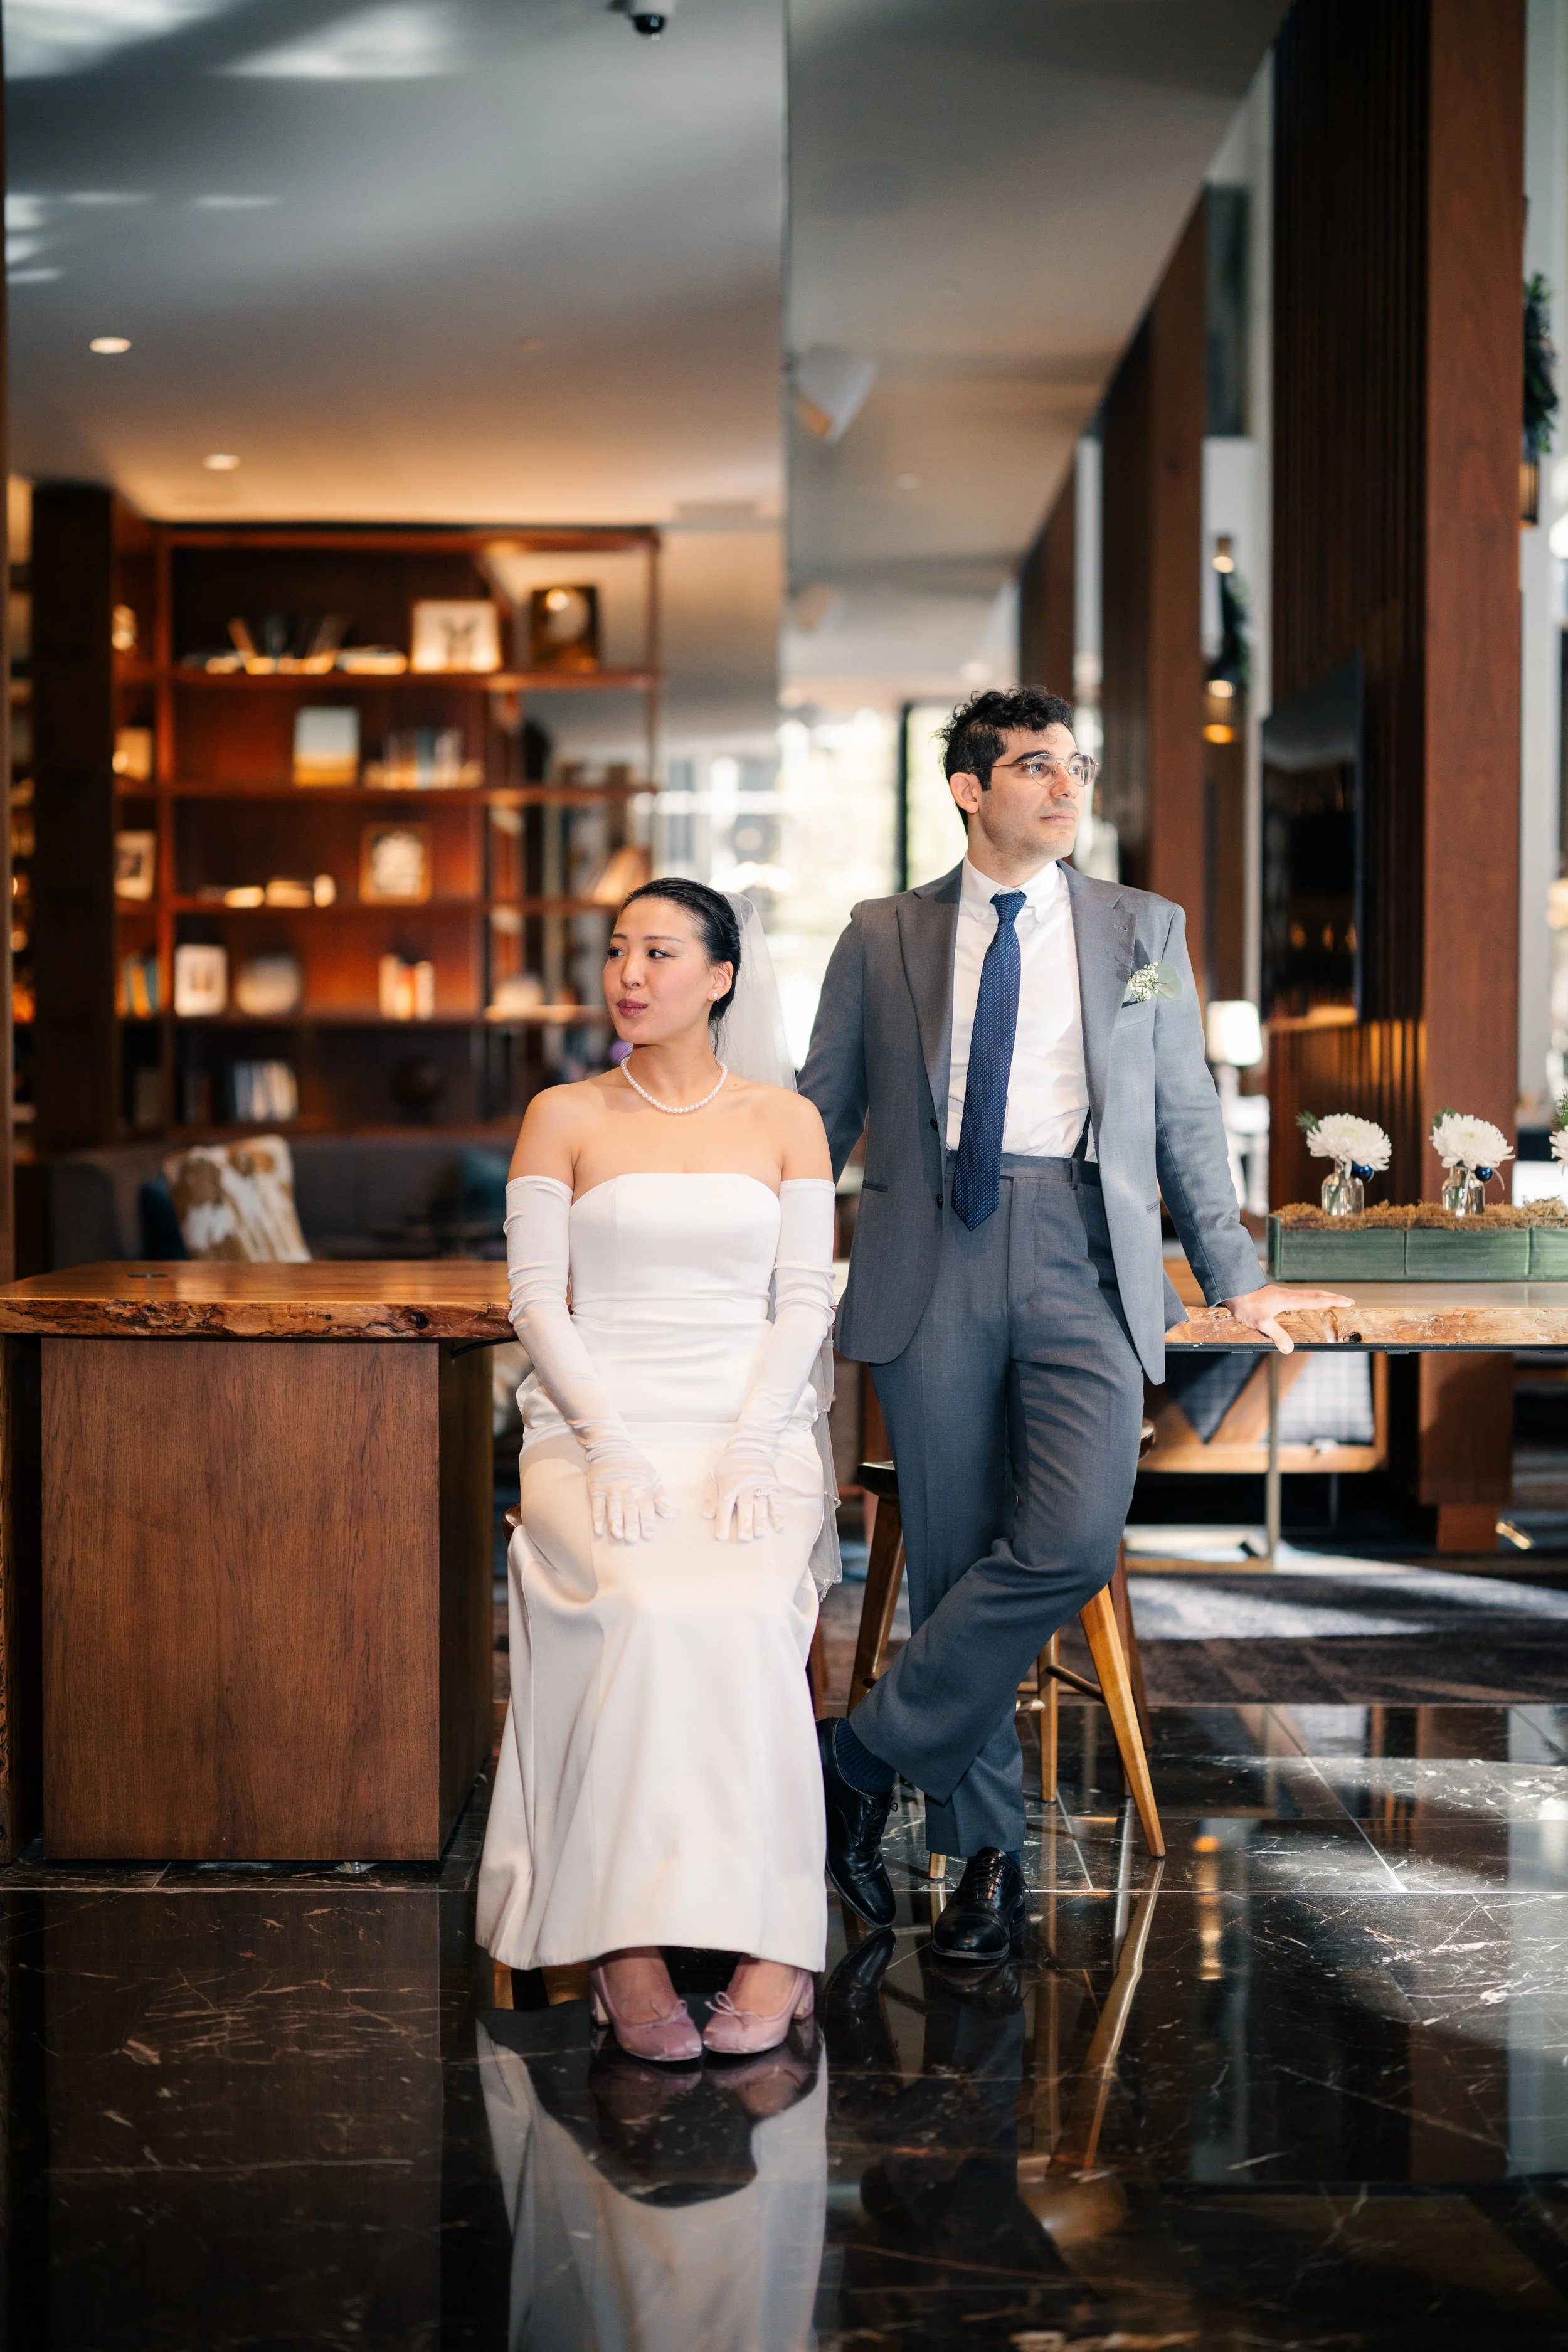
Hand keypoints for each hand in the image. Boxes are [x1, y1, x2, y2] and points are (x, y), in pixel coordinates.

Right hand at [586, 1446, 672, 1541]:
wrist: (613, 1447)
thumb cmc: (636, 1466)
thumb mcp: (653, 1477)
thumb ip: (660, 1497)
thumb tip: (671, 1515)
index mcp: (643, 1487)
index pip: (646, 1507)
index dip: (647, 1522)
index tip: (648, 1536)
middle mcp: (627, 1488)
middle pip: (630, 1509)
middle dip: (631, 1525)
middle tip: (632, 1540)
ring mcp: (611, 1488)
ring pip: (613, 1507)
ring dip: (615, 1522)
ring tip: (618, 1535)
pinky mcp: (597, 1488)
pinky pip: (597, 1505)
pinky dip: (597, 1518)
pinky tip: (598, 1530)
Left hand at [704, 1442, 784, 1541]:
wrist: (750, 1446)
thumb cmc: (728, 1465)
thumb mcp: (713, 1476)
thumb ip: (710, 1496)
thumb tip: (707, 1515)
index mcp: (729, 1484)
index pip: (725, 1505)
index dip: (723, 1522)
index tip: (721, 1537)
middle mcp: (745, 1485)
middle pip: (745, 1506)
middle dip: (745, 1523)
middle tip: (744, 1539)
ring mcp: (761, 1484)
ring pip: (761, 1505)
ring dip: (761, 1521)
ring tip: (759, 1534)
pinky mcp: (773, 1485)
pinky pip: (776, 1501)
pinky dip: (777, 1514)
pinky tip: (778, 1526)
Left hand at [1221, 1281, 1353, 1354]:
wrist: (1233, 1288)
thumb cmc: (1246, 1304)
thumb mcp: (1261, 1322)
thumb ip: (1276, 1335)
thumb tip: (1290, 1349)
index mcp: (1289, 1300)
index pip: (1317, 1300)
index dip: (1333, 1301)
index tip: (1348, 1302)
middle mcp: (1289, 1295)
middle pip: (1316, 1294)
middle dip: (1333, 1297)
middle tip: (1347, 1301)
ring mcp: (1283, 1294)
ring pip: (1308, 1294)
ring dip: (1322, 1296)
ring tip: (1331, 1300)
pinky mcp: (1276, 1295)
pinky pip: (1299, 1296)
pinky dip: (1310, 1298)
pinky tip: (1306, 1303)